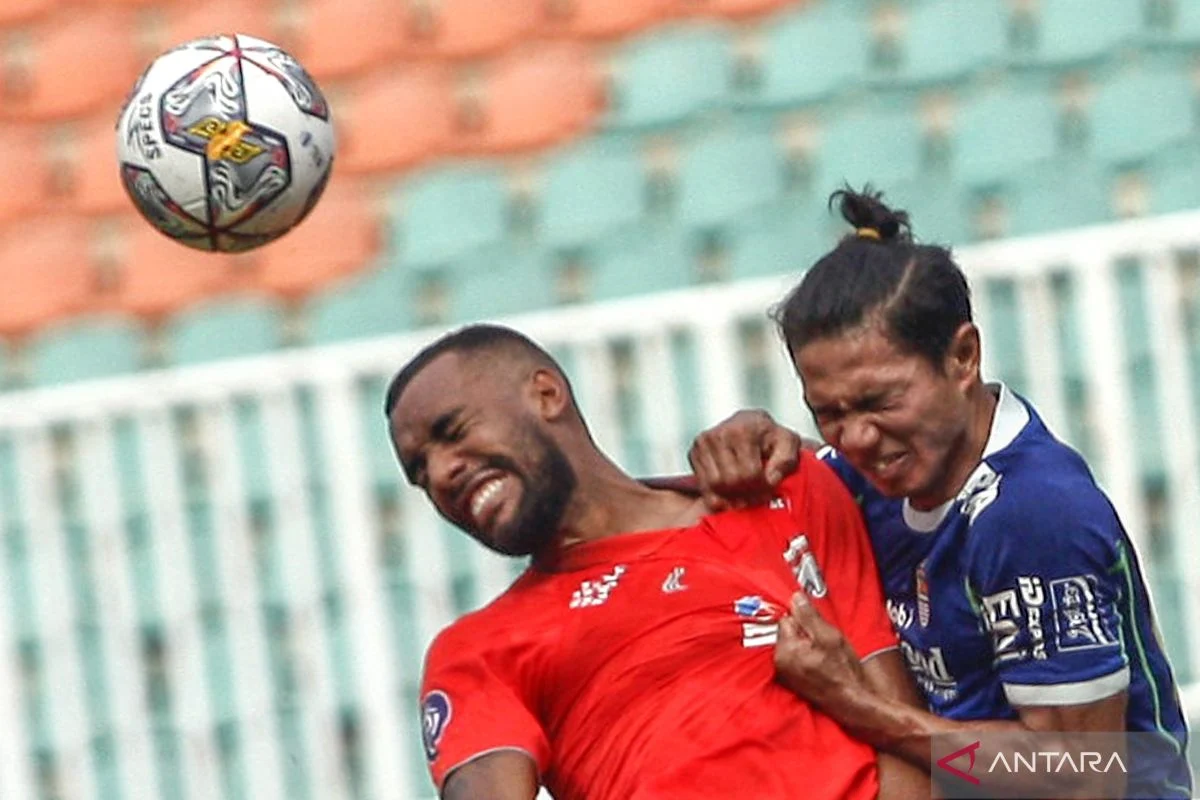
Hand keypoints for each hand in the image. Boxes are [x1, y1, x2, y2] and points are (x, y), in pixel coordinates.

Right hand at [687, 409, 801, 510]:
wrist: (750, 424)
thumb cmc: (770, 436)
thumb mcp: (788, 443)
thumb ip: (786, 461)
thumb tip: (771, 479)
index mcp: (743, 430)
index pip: (749, 473)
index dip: (762, 487)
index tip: (769, 487)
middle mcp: (719, 434)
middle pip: (730, 481)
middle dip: (747, 493)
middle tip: (758, 494)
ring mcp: (703, 443)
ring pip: (715, 486)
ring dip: (732, 496)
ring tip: (746, 493)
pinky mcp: (693, 453)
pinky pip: (704, 487)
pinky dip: (718, 496)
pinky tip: (731, 493)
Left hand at [774, 592, 869, 720]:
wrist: (853, 704)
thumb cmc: (844, 674)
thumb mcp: (829, 637)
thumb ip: (809, 616)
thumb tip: (796, 597)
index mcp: (784, 651)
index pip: (787, 618)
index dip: (805, 620)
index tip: (819, 627)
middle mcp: (779, 663)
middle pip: (788, 631)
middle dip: (805, 633)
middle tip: (825, 643)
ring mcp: (785, 674)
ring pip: (794, 645)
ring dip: (807, 645)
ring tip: (826, 656)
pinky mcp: (793, 681)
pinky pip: (797, 658)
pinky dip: (808, 657)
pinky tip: (823, 664)